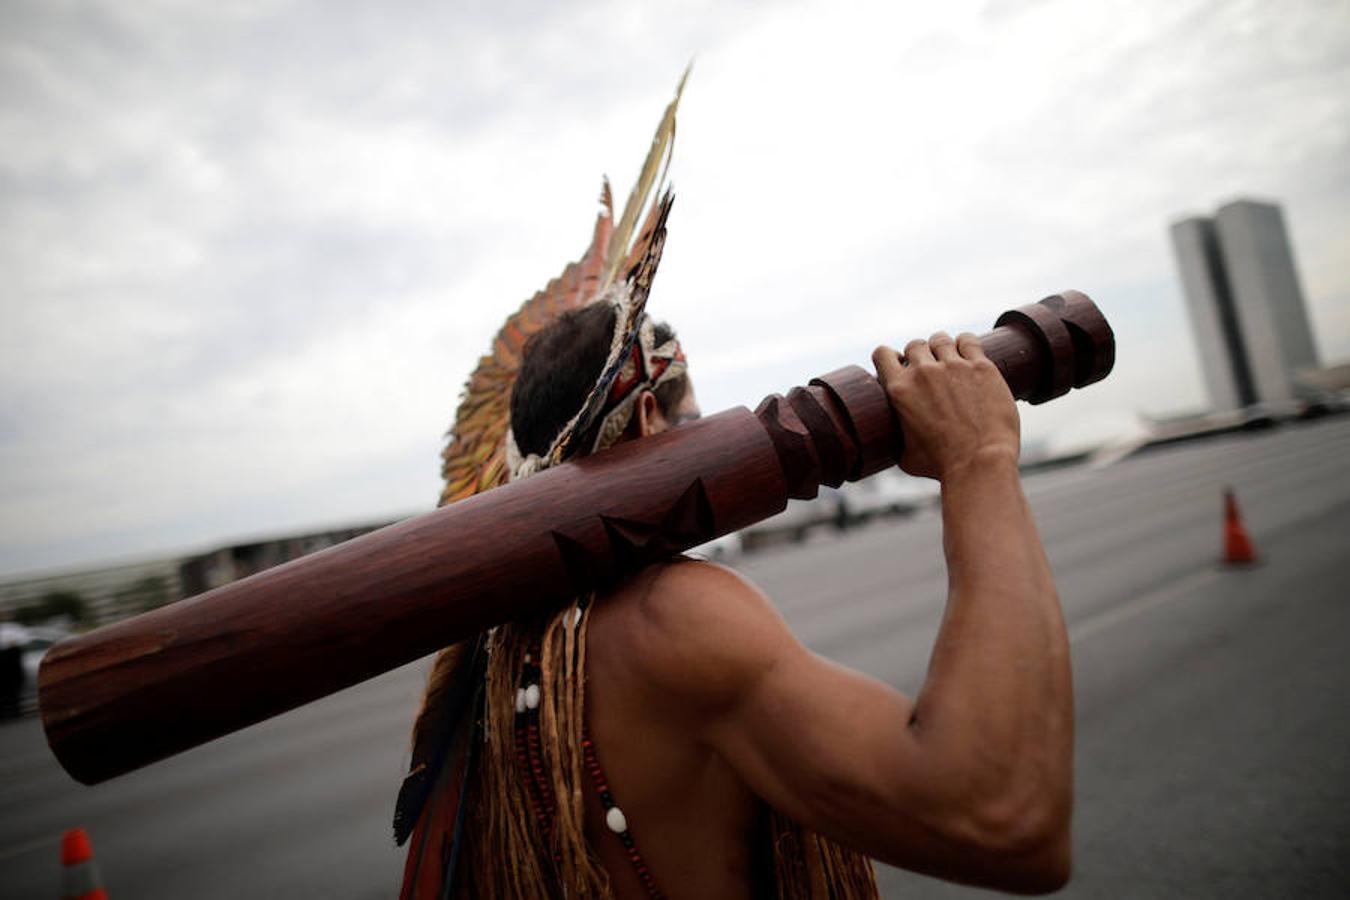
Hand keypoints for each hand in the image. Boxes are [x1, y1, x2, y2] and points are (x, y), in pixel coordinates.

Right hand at [872, 332, 1018, 480]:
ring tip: (950, 362)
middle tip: (930, 371)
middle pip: (915, 345)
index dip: (890, 357)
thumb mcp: (903, 454)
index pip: (882, 353)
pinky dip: (966, 344)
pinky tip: (969, 354)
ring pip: (941, 340)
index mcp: (899, 389)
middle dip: (920, 356)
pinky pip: (969, 341)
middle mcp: (923, 372)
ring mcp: (953, 366)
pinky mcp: (981, 367)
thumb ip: (896, 436)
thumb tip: (891, 440)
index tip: (900, 366)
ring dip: (942, 348)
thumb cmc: (939, 465)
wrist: (978, 462)